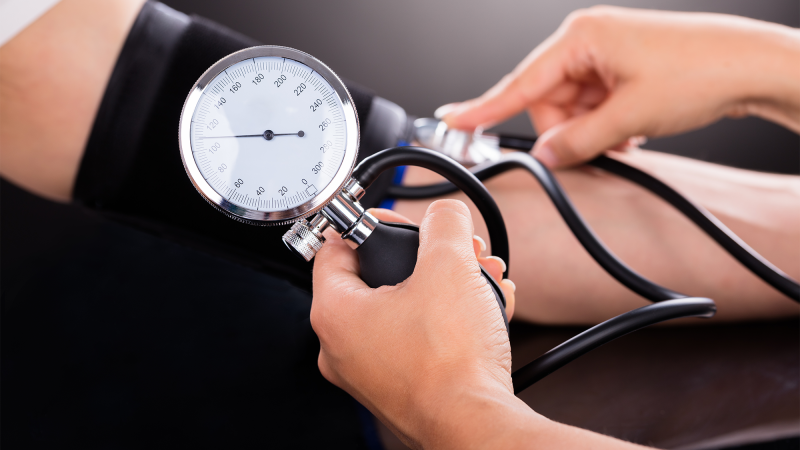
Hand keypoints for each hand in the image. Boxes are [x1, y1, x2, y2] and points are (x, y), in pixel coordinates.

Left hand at [311, 200, 515, 447]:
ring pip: (404, 310)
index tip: (398, 220)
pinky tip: (484, 311)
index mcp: (334, 313)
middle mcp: (342, 348)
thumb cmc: (450, 361)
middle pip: (378, 279)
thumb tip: (445, 212)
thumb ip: (444, 223)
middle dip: (426, 259)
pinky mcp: (400, 390)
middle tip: (456, 253)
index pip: (335, 248)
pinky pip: (418, 340)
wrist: (476, 427)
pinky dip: (448, 320)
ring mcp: (370, 374)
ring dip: (445, 288)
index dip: (371, 225)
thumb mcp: (449, 266)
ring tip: (481, 280)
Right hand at [438, 6, 799, 167]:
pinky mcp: (622, 65)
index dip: (484, 108)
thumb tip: (547, 155)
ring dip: (591, 129)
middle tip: (595, 145)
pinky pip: (594, 103)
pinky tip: (631, 127)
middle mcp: (588, 39)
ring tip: (626, 134)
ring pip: (572, 107)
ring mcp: (606, 52)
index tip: (454, 119)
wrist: (752, 66)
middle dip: (568, 130)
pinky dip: (606, 122)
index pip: (520, 82)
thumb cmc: (699, 73)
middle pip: (548, 100)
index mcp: (581, 37)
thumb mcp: (628, 116)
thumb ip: (578, 140)